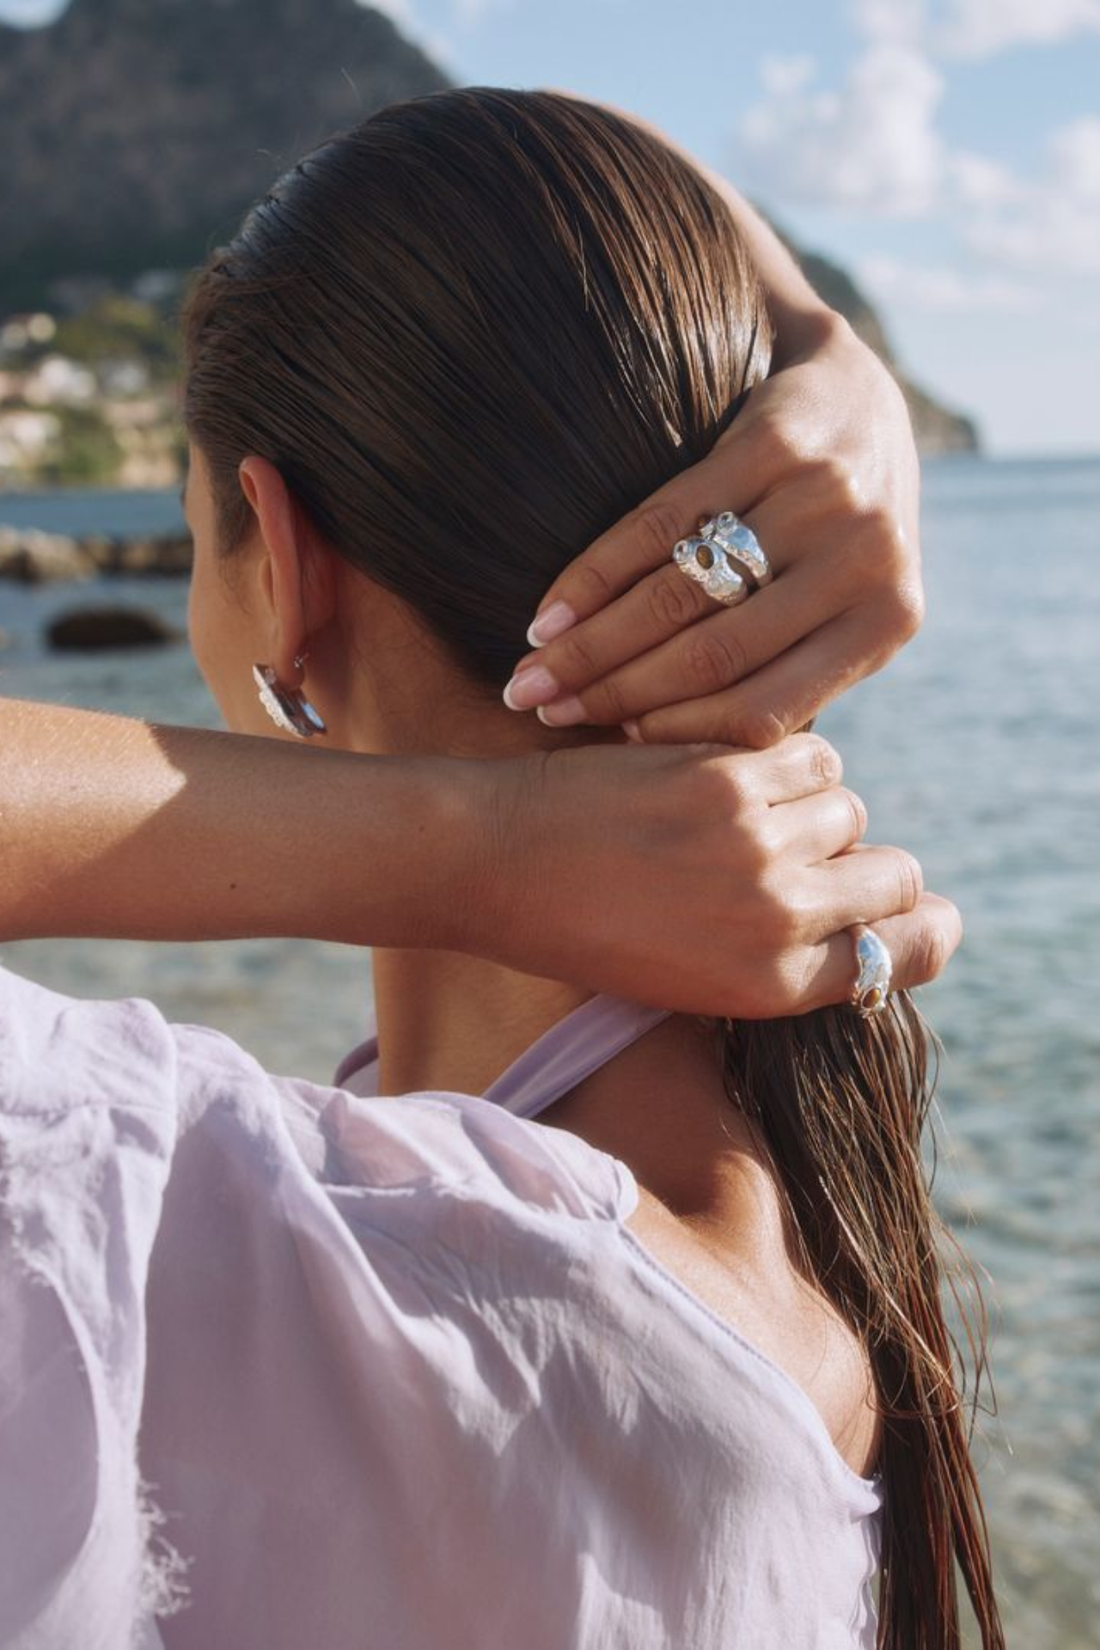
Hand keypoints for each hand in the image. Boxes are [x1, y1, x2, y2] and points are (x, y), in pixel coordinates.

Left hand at [453, 735, 958, 1017]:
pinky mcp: (725, 774)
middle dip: (868, 866)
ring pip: (849, 810)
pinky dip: (788, 764)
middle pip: (892, 875)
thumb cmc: (582, 930)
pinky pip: (811, 757)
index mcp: (769, 988)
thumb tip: (855, 914)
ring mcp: (756, 843)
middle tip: (822, 855)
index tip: (912, 911)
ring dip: (818, 811)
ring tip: (759, 814)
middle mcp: (776, 921)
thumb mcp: (688, 982)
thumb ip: (776, 959)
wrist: (492, 865)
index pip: (904, 954)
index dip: (918, 929)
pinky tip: (741, 773)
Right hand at [501, 314, 922, 746]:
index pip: (763, 711)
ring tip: (533, 673)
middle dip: (614, 694)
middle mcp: (866, 562)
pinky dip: (595, 572)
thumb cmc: (833, 532)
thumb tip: (667, 762)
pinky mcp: (775, 443)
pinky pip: (662, 523)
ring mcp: (824, 499)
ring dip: (591, 642)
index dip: (675, 738)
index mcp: (885, 623)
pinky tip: (550, 608)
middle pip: (712, 656)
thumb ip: (782, 673)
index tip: (610, 751)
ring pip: (680, 596)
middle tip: (545, 714)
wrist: (856, 393)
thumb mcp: (838, 608)